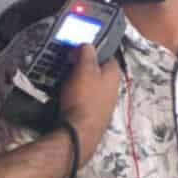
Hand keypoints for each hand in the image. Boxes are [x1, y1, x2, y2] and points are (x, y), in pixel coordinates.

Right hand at [58, 44, 121, 163]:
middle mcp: (113, 89)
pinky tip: (65, 96)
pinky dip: (76, 95)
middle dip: (84, 66)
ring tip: (63, 78)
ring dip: (78, 81)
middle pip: (98, 71)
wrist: (78, 132)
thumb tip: (87, 45)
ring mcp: (104, 104)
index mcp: (114, 74)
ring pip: (90, 85)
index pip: (107, 54)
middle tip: (68, 62)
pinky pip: (84, 99)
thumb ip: (87, 53)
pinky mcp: (93, 115)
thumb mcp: (83, 69)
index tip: (79, 47)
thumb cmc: (83, 98)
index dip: (94, 49)